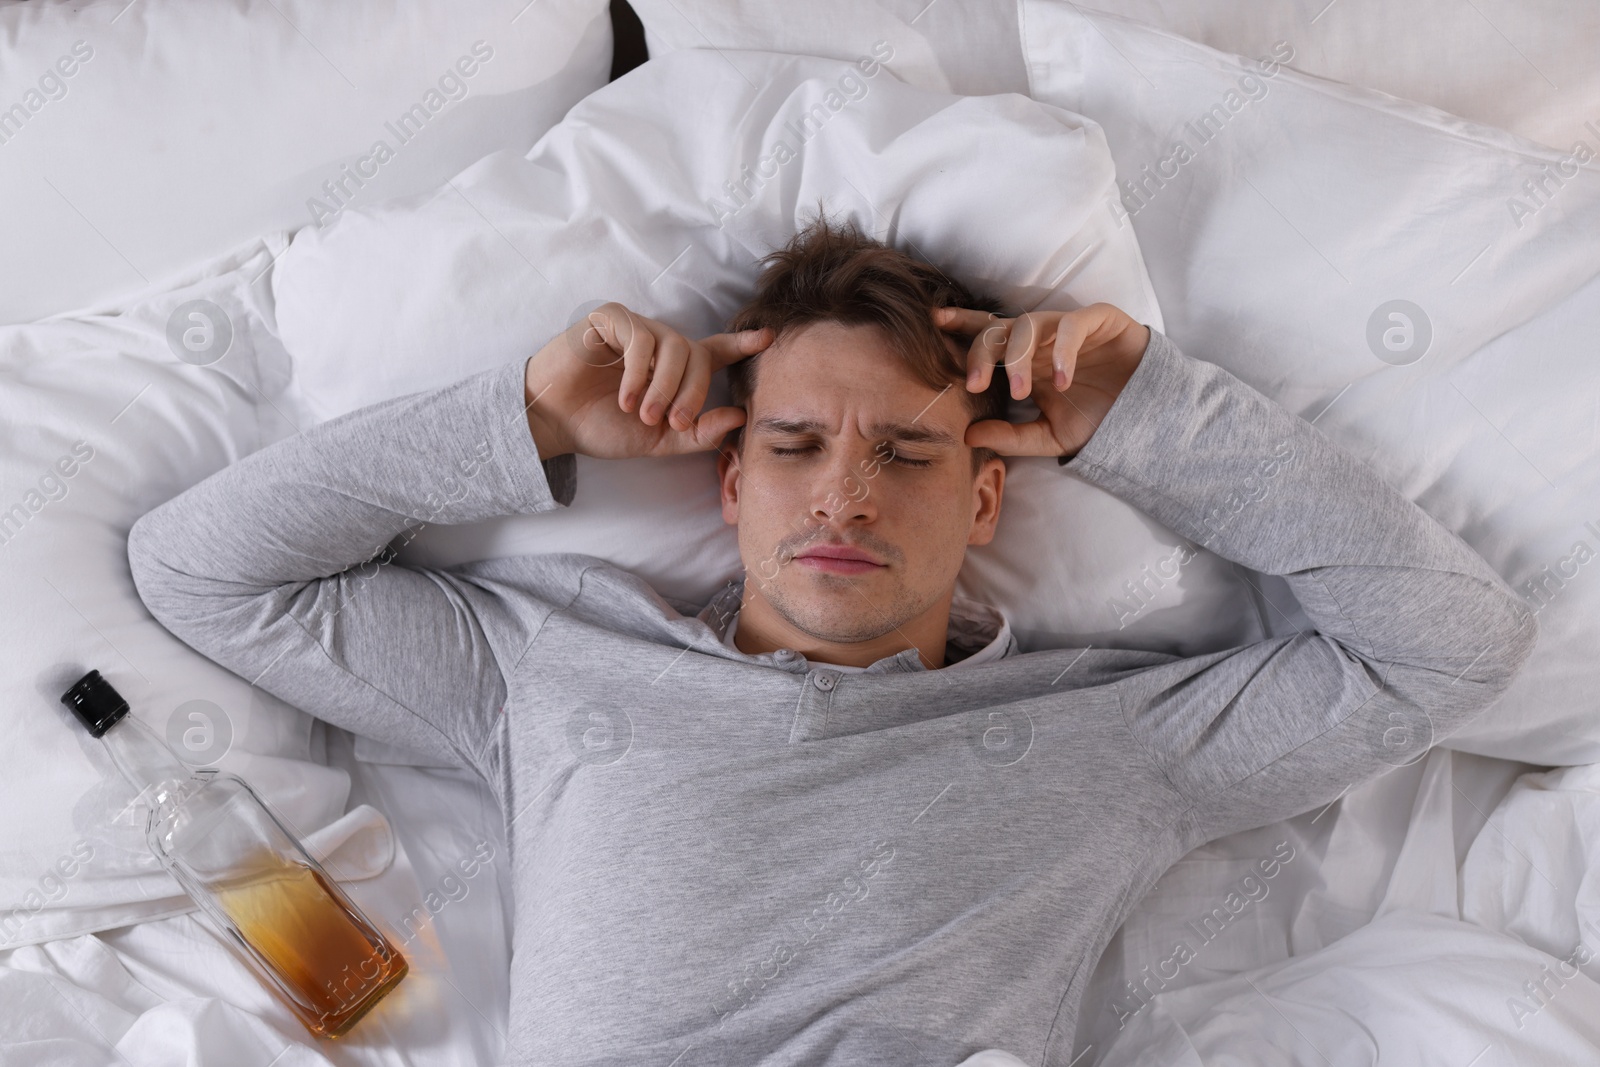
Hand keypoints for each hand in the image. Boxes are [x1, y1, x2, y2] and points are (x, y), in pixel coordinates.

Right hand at [523, 302, 771, 460]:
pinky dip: (638, 373)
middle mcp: (659, 344)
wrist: (554, 422)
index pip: (714, 352)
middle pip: (697, 355)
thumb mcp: (658, 440)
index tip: (767, 338)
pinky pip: (640, 339)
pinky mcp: (610, 319)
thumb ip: (698, 433)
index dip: (741, 344)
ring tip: (644, 414)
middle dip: (692, 391)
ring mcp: (636, 328)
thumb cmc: (603, 427)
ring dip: (664, 385)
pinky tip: (627, 397)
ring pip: (672, 345)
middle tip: (673, 420)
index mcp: (674, 370)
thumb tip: (739, 417)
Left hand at [934, 302, 1149, 458]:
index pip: (987, 334)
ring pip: (1031, 323)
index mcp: (1024, 359)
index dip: (962, 324)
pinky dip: (1064, 350)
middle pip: (999, 329)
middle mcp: (1041, 339)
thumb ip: (1011, 437)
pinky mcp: (1100, 321)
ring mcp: (1068, 328)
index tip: (935, 324)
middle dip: (980, 353)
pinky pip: (1074, 325)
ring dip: (1018, 357)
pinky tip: (1062, 380)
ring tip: (1020, 393)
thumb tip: (968, 435)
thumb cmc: (1095, 419)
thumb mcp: (1048, 437)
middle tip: (971, 385)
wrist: (1144, 417)